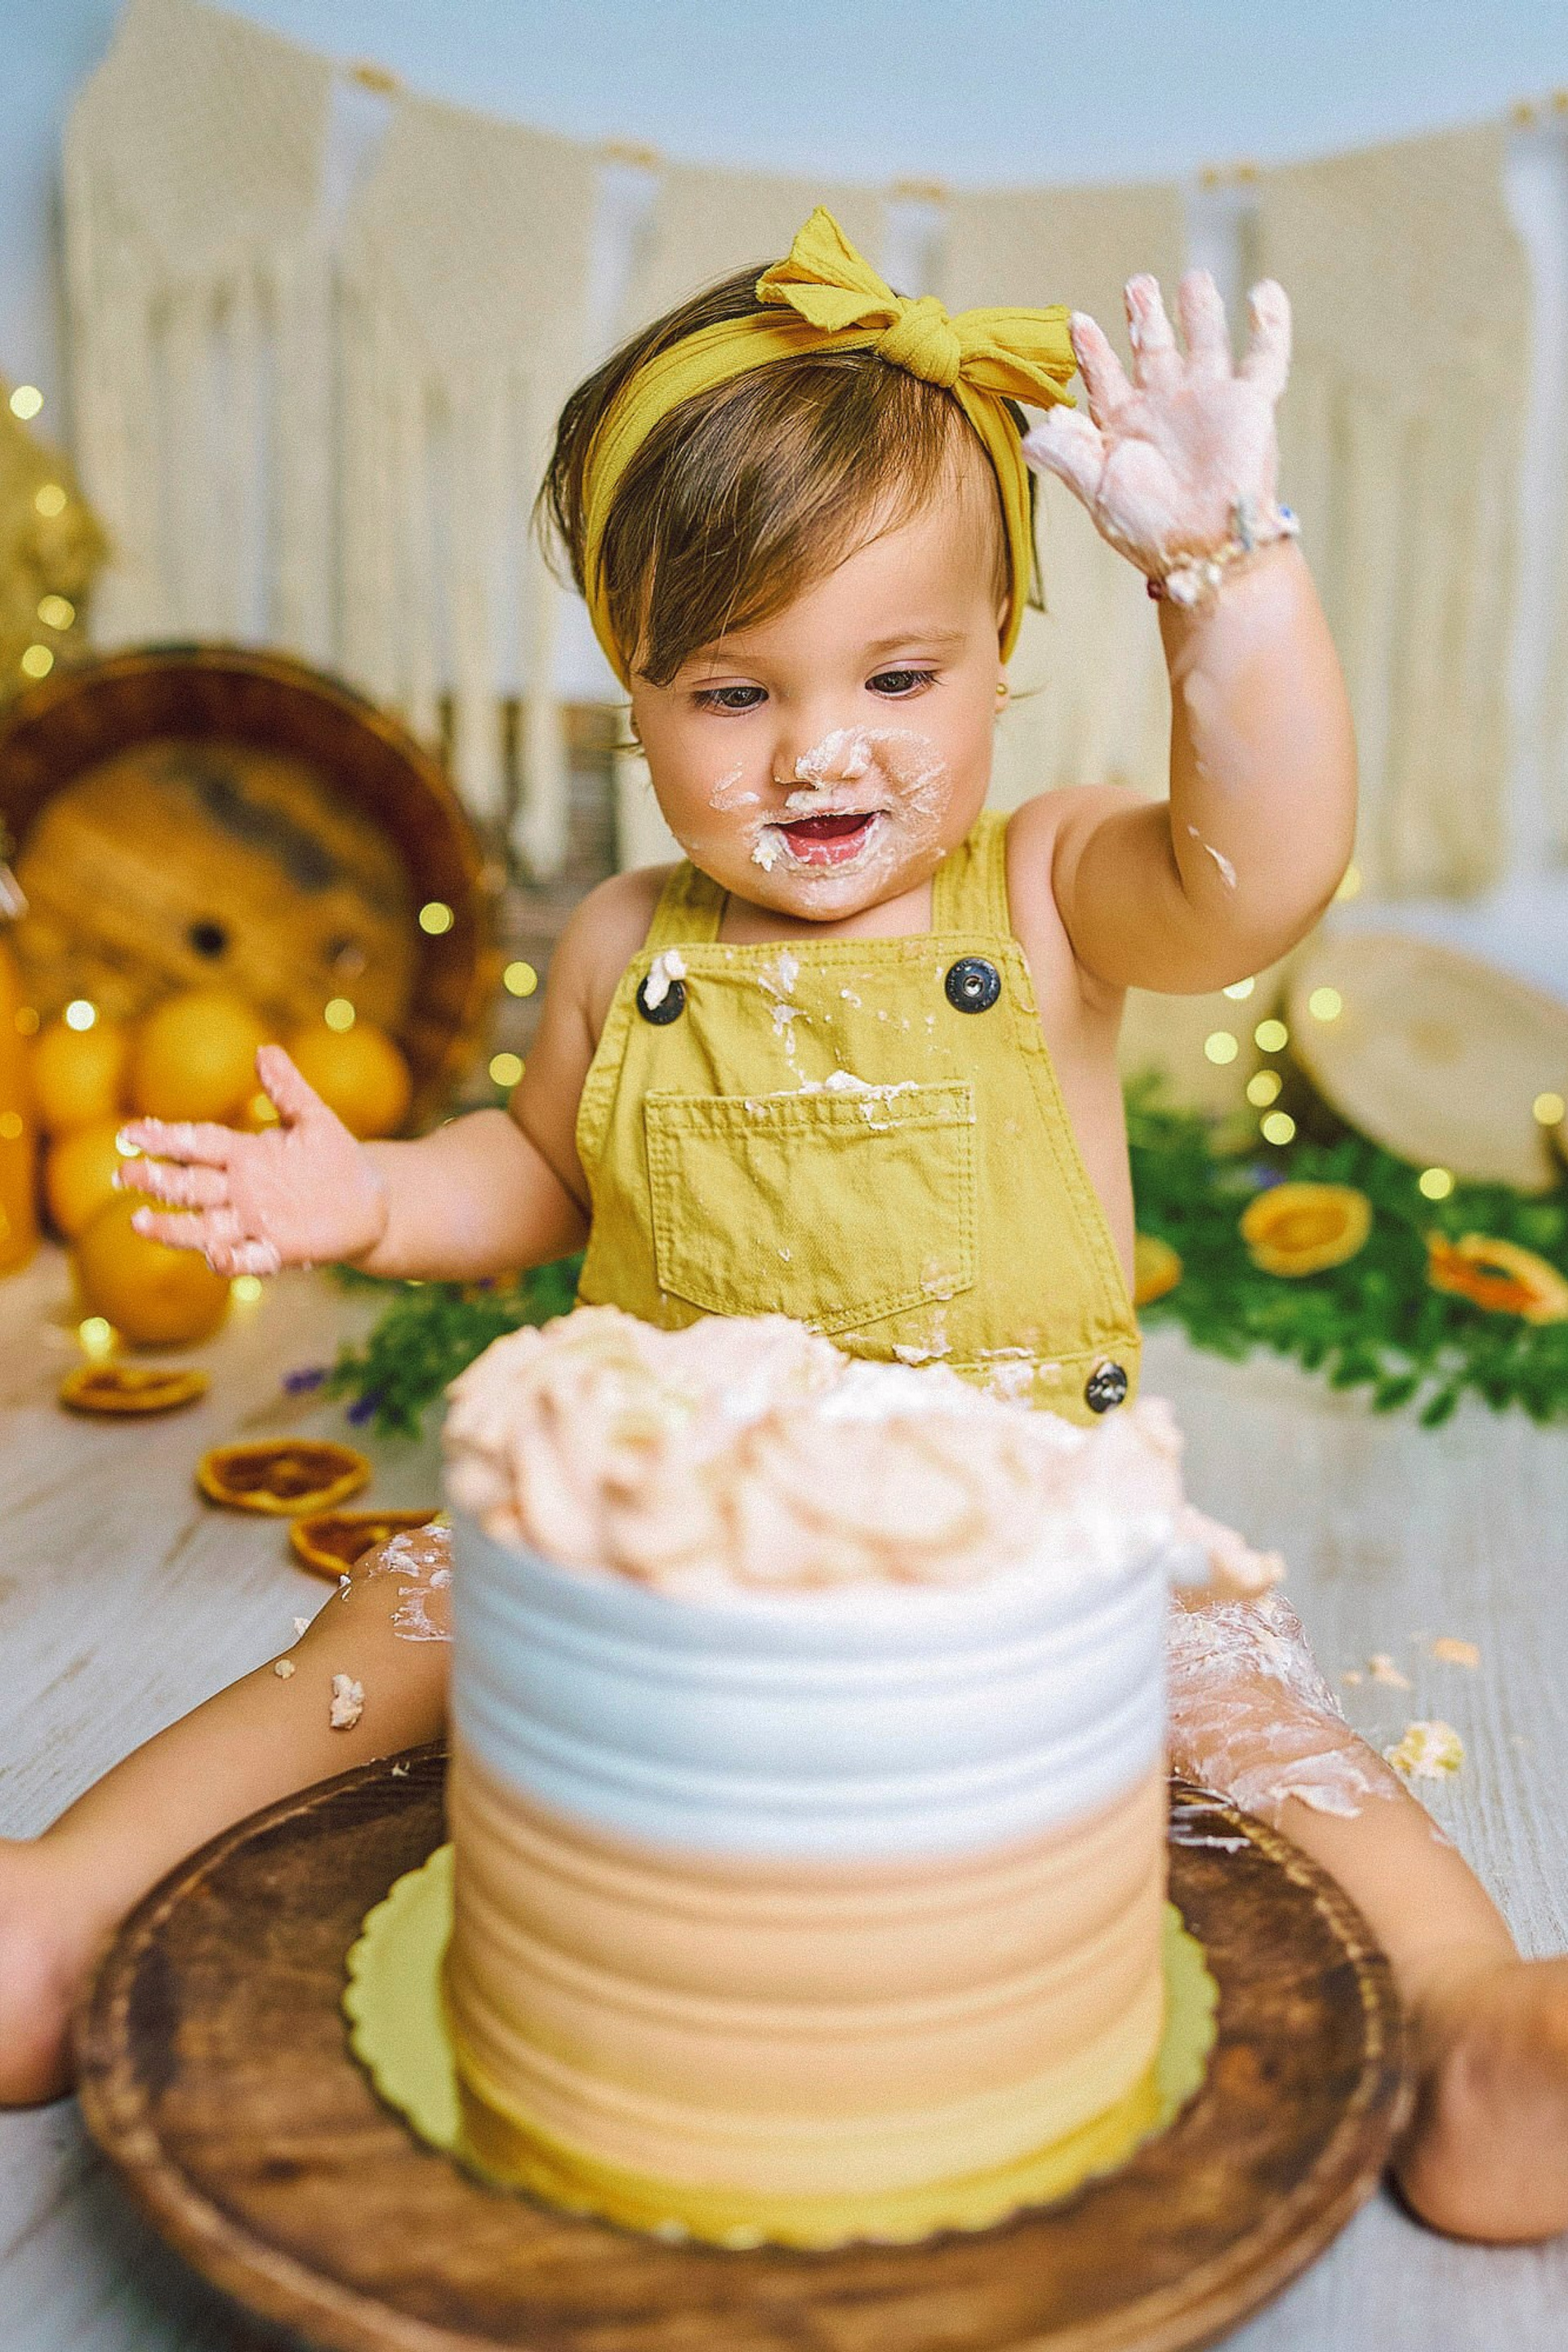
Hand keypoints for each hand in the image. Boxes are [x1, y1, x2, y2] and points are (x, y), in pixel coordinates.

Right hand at [118, 1045, 388, 1276]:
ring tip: (139, 1222)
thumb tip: (265, 1050)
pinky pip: (248, 1259)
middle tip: (124, 1173)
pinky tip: (215, 1256)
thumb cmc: (335, 1158)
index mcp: (244, 1155)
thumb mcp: (312, 1118)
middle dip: (157, 1181)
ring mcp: (255, 1223)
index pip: (197, 1145)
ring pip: (204, 1227)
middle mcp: (240, 1191)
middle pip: (191, 1186)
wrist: (369, 1201)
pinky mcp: (278, 1251)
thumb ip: (286, 1089)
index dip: (166, 1139)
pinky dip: (230, 1259)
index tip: (131, 1132)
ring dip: (173, 1227)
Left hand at [1022, 271, 1290, 579]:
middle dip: (1145, 316)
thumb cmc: (1148, 526)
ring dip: (1198, 310)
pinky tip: (1264, 292)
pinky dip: (1270, 324)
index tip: (1074, 321)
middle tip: (1137, 284)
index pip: (1105, 376)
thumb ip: (1067, 455)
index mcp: (1125, 426)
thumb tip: (1028, 436)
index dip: (1091, 350)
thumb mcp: (1098, 488)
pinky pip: (1265, 356)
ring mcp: (1209, 402)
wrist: (1204, 548)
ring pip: (1205, 341)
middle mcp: (1166, 407)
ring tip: (1192, 278)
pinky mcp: (1251, 405)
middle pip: (1153, 349)